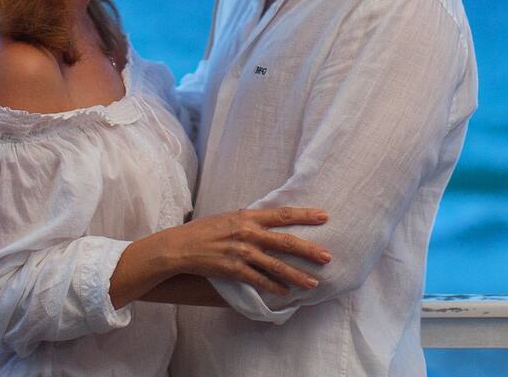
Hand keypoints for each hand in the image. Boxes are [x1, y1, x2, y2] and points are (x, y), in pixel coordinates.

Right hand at [149, 206, 332, 295]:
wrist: (179, 247)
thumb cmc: (204, 230)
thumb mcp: (228, 216)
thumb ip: (249, 218)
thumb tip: (267, 218)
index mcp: (248, 216)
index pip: (282, 214)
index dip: (305, 215)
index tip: (325, 217)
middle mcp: (248, 233)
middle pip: (286, 242)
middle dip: (309, 250)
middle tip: (328, 257)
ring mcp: (241, 252)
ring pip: (276, 266)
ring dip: (296, 275)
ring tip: (313, 283)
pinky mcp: (233, 270)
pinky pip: (259, 280)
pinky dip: (273, 287)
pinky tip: (285, 293)